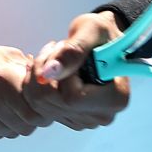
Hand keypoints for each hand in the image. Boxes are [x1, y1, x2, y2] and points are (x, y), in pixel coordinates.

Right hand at [0, 41, 52, 140]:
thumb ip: (23, 67)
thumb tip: (49, 77)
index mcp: (0, 78)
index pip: (38, 107)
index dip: (44, 105)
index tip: (40, 96)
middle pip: (27, 124)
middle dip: (32, 115)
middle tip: (26, 103)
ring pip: (12, 132)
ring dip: (15, 121)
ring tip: (5, 105)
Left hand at [22, 11, 130, 130]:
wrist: (103, 40)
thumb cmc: (102, 32)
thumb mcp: (91, 30)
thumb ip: (73, 51)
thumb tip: (48, 73)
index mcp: (116, 98)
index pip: (72, 98)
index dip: (61, 73)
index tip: (65, 50)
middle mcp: (102, 115)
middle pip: (52, 103)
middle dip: (43, 71)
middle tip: (54, 48)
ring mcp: (85, 120)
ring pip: (41, 104)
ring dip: (38, 75)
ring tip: (54, 55)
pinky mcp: (70, 118)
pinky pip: (39, 106)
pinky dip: (36, 83)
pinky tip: (48, 67)